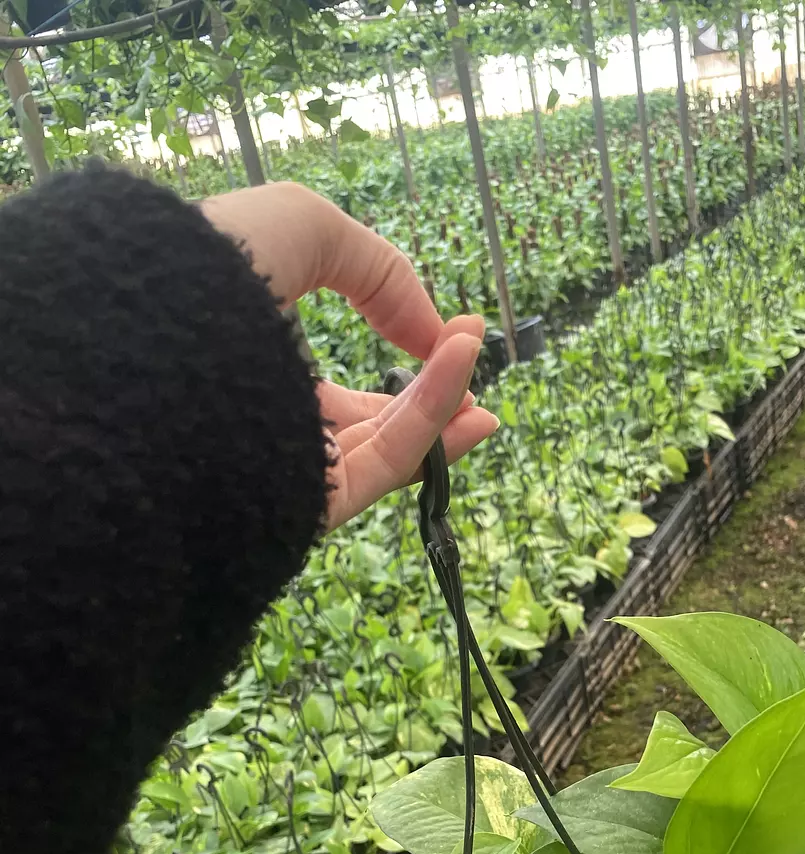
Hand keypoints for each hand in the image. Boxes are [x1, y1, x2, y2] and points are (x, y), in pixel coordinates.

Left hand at [201, 182, 498, 529]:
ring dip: (444, 418)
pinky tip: (471, 398)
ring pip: (383, 455)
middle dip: (434, 402)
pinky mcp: (297, 507)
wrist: (149, 331)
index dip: (402, 362)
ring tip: (487, 389)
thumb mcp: (302, 226)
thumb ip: (380, 270)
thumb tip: (439, 335)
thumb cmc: (209, 264)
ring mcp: (278, 471)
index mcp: (247, 368)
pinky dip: (432, 433)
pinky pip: (379, 471)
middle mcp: (261, 426)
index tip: (454, 335)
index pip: (337, 393)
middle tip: (475, 365)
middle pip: (368, 432)